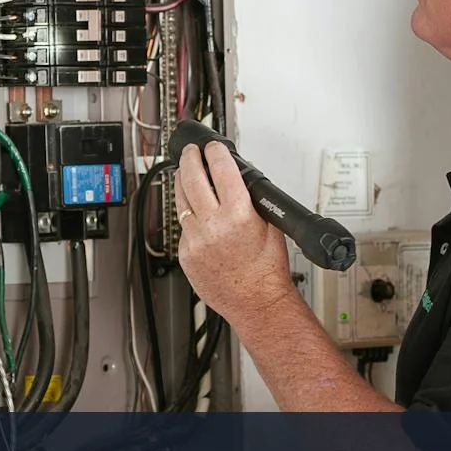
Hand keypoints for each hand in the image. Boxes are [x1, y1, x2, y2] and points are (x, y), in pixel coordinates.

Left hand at [174, 141, 298, 324]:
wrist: (256, 302)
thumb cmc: (267, 270)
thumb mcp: (270, 225)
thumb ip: (251, 202)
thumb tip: (237, 181)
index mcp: (238, 215)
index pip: (221, 170)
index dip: (215, 153)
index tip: (212, 147)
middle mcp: (213, 226)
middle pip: (192, 179)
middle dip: (190, 159)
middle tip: (191, 153)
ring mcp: (195, 240)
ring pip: (180, 201)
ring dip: (181, 182)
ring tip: (184, 173)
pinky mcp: (185, 254)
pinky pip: (182, 227)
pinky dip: (188, 216)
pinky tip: (194, 212)